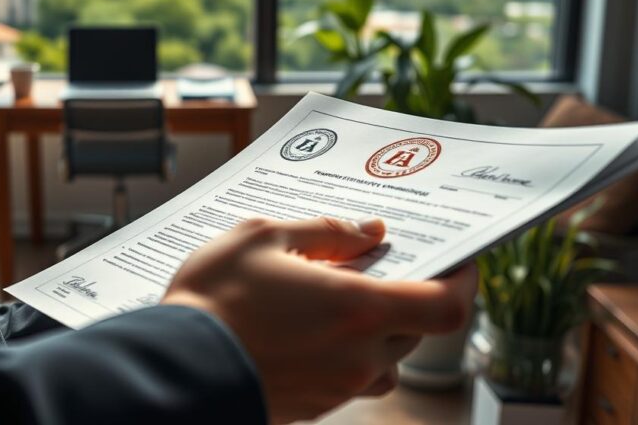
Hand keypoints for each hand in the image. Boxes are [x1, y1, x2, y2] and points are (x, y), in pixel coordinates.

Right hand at [161, 217, 476, 423]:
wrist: (172, 369)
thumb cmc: (213, 298)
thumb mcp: (262, 237)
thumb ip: (325, 231)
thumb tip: (367, 232)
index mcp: (357, 310)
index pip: (447, 306)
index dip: (465, 281)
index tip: (460, 259)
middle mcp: (360, 357)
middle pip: (416, 329)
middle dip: (407, 296)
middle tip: (379, 266)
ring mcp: (338, 388)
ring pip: (384, 357)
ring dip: (375, 327)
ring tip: (335, 296)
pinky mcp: (314, 406)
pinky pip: (350, 376)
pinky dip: (345, 350)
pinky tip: (306, 326)